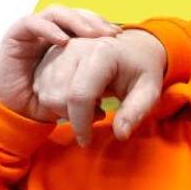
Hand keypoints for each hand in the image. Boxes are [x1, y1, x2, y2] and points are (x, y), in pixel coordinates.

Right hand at [0, 6, 118, 126]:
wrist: (15, 111)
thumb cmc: (47, 104)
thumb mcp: (77, 100)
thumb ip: (94, 99)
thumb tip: (107, 111)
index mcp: (71, 40)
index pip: (90, 22)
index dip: (105, 26)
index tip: (120, 38)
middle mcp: (53, 32)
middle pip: (76, 13)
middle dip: (94, 20)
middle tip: (110, 34)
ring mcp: (35, 31)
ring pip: (57, 12)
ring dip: (76, 20)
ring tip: (91, 34)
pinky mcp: (17, 35)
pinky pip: (33, 23)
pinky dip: (49, 29)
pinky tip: (63, 41)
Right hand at [31, 27, 167, 145]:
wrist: (133, 49)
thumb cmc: (141, 72)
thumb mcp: (149, 92)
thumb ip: (135, 113)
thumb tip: (121, 135)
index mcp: (101, 53)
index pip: (80, 96)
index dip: (81, 124)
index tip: (87, 142)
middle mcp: (75, 47)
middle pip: (58, 97)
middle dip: (74, 117)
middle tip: (98, 114)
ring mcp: (59, 50)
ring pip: (46, 94)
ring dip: (65, 109)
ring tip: (91, 103)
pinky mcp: (50, 55)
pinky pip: (41, 88)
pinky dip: (56, 100)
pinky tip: (77, 96)